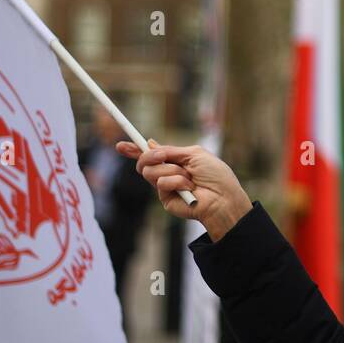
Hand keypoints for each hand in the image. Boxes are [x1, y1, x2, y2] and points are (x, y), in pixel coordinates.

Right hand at [116, 141, 251, 240]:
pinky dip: (176, 181)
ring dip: (171, 170)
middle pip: (144, 162)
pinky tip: (189, 188)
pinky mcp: (165, 199)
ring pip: (149, 171)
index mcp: (176, 160)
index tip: (120, 146)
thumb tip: (150, 143)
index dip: (134, 150)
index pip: (151, 154)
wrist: (223, 198)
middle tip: (161, 156)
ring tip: (188, 178)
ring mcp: (166, 187)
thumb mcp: (194, 154)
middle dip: (149, 156)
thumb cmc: (215, 175)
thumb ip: (171, 150)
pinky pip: (161, 183)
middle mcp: (168, 173)